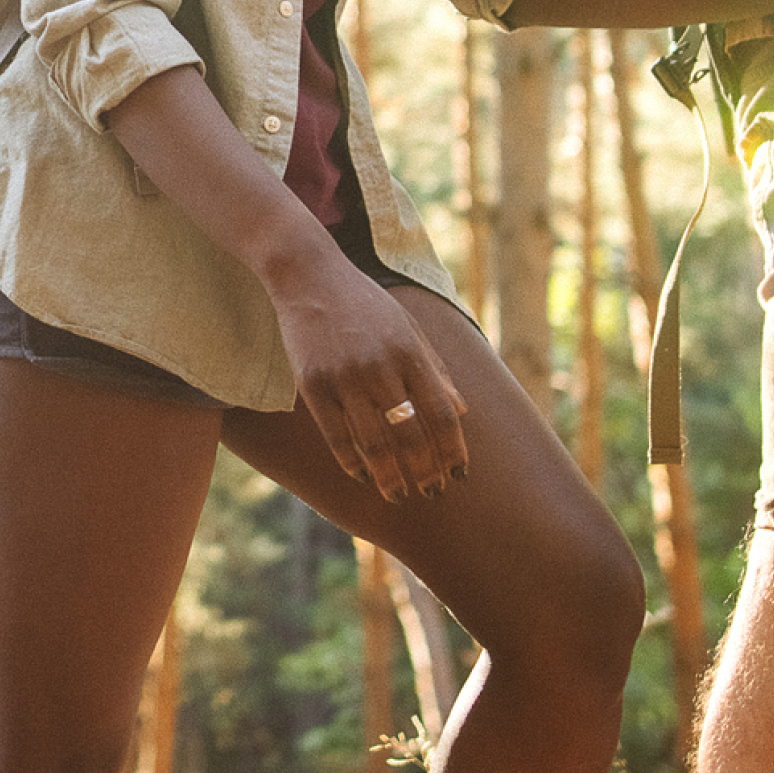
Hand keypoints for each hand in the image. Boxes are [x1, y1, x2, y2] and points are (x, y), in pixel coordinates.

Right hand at [272, 255, 469, 502]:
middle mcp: (382, 366)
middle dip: (425, 470)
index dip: (453, 449)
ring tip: (398, 495)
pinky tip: (362, 476)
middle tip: (432, 492)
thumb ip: (436, 369)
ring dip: (390, 476)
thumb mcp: (409, 329)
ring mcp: (346, 376)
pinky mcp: (313, 383)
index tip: (459, 475)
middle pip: (411, 434)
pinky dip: (352, 461)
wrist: (311, 276)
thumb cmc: (366, 305)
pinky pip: (336, 434)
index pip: (442, 413)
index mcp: (411, 352)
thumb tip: (462, 410)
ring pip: (374, 441)